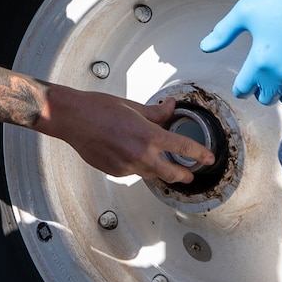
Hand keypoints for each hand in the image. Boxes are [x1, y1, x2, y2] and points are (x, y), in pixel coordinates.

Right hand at [46, 87, 215, 183]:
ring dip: (158, 169)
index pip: (184, 148)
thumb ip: (156, 113)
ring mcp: (127, 166)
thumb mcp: (132, 106)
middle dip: (184, 175)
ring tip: (158, 161)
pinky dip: (137, 165)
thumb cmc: (97, 109)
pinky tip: (129, 153)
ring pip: (151, 174)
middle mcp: (141, 154)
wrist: (73, 119)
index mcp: (148, 135)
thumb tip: (170, 109)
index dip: (200, 154)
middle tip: (189, 174)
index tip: (208, 158)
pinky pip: (133, 172)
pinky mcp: (115, 172)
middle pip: (172, 173)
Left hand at [198, 0, 281, 104]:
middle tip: (259, 81)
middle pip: (266, 98)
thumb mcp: (245, 12)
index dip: (240, 88)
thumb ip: (223, 32)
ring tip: (279, 80)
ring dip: (281, 92)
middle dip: (260, 91)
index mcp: (261, 61)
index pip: (244, 88)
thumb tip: (206, 47)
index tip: (241, 87)